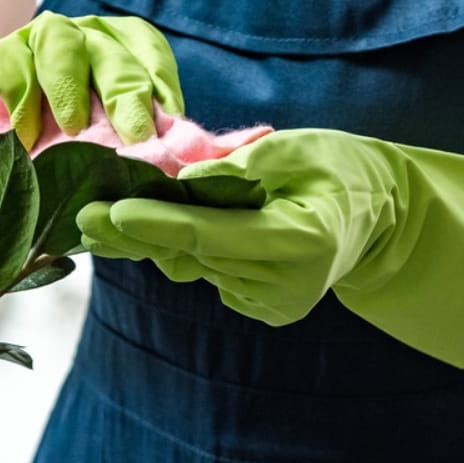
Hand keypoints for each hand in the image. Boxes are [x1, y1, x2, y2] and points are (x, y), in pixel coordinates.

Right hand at [0, 12, 183, 148]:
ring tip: (73, 130)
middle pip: (109, 56)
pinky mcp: (7, 49)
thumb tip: (179, 164)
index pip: (151, 62)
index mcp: (131, 47)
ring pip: (58, 44)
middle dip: (123, 97)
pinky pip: (10, 59)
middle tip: (132, 137)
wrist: (26, 135)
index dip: (159, 95)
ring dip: (67, 89)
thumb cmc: (89, 135)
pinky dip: (17, 96)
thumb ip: (148, 138)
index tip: (164, 132)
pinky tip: (24, 135)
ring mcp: (47, 37)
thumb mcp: (124, 131)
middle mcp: (92, 34)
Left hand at [77, 129, 395, 325]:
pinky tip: (154, 232)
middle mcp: (289, 286)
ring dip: (153, 242)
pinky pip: (211, 275)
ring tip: (102, 221)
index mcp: (305, 242)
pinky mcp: (266, 310)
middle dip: (138, 234)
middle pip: (197, 255)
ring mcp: (277, 305)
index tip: (112, 213)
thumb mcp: (297, 149)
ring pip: (197, 268)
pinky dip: (184, 251)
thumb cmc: (339, 169)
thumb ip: (239, 168)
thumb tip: (178, 181)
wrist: (381, 216)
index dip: (162, 223)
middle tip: (82, 217)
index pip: (215, 234)